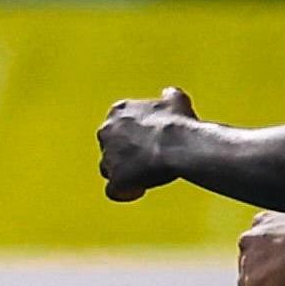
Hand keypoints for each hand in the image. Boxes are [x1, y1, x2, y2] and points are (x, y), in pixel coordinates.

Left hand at [98, 87, 194, 201]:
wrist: (176, 143)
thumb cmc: (178, 122)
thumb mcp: (176, 101)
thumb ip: (170, 96)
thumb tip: (170, 93)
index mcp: (118, 111)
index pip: (118, 126)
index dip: (133, 137)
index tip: (149, 142)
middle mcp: (107, 131)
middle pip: (110, 147)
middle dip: (124, 155)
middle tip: (147, 161)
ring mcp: (108, 156)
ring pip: (108, 169)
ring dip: (123, 174)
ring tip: (143, 177)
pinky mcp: (115, 178)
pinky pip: (114, 191)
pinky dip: (125, 192)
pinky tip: (138, 191)